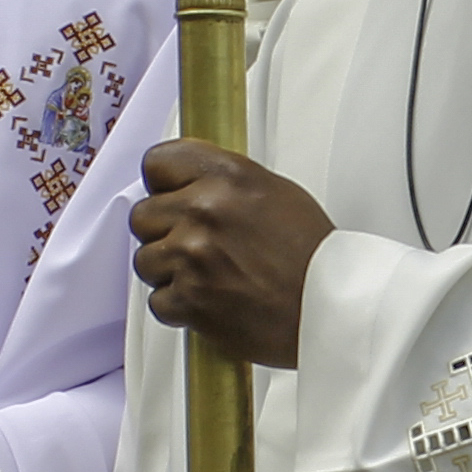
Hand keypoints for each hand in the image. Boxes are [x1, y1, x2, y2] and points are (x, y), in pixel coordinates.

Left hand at [130, 140, 330, 366]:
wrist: (329, 309)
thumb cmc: (311, 258)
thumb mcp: (276, 194)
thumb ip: (226, 185)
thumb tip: (192, 184)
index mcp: (227, 178)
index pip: (158, 163)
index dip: (162, 184)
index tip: (169, 196)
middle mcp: (205, 211)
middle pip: (143, 216)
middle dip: (163, 233)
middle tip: (195, 247)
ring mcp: (193, 256)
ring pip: (145, 260)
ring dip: (169, 272)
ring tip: (207, 277)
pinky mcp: (189, 299)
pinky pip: (158, 301)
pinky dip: (179, 307)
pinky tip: (210, 300)